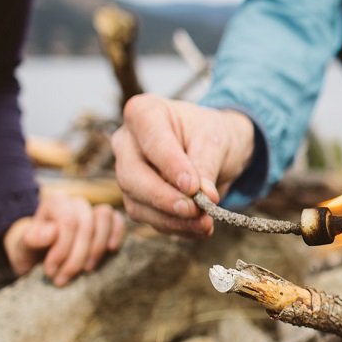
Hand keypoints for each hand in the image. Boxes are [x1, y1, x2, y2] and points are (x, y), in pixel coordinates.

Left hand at [2, 192, 124, 286]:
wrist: (38, 256)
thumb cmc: (30, 251)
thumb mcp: (21, 249)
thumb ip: (31, 239)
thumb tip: (52, 232)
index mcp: (54, 203)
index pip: (68, 222)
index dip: (62, 249)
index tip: (50, 271)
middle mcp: (75, 203)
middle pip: (86, 224)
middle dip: (77, 256)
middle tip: (63, 278)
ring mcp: (92, 210)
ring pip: (105, 218)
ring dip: (97, 248)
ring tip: (85, 270)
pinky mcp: (106, 221)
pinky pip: (118, 220)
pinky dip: (116, 234)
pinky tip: (110, 251)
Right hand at [111, 94, 255, 235]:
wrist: (214, 148)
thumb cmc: (211, 135)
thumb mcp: (215, 142)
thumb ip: (205, 167)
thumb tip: (203, 198)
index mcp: (144, 113)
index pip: (151, 140)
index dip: (170, 165)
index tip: (193, 186)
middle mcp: (126, 142)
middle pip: (132, 175)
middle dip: (164, 198)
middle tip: (195, 210)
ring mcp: (127, 172)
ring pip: (137, 202)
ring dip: (171, 219)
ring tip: (205, 224)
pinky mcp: (136, 198)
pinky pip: (148, 218)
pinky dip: (175, 226)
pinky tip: (198, 228)